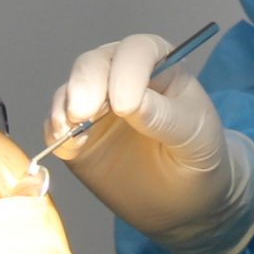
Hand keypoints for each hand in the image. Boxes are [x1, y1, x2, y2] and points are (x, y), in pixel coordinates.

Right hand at [46, 34, 253, 253]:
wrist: (185, 202)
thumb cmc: (199, 158)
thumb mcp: (196, 137)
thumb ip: (166, 117)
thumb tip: (133, 103)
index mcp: (158, 65)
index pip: (137, 51)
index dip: (127, 71)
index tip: (125, 106)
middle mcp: (121, 76)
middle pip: (94, 63)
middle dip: (85, 83)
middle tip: (82, 113)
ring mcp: (95, 105)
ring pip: (70, 90)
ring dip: (64, 106)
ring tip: (69, 129)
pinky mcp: (76, 136)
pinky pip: (56, 125)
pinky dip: (54, 132)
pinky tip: (66, 145)